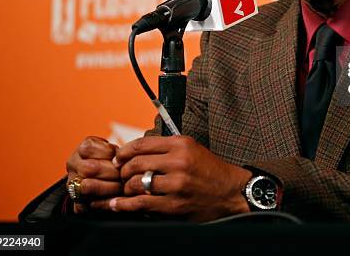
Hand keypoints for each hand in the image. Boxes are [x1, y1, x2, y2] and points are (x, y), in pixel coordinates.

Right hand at [66, 136, 121, 213]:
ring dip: (108, 187)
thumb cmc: (112, 162)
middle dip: (112, 172)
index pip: (89, 148)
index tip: (120, 158)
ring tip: (121, 187)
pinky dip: (103, 203)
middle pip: (89, 168)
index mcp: (82, 150)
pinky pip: (86, 205)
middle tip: (124, 176)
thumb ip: (117, 153)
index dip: (108, 153)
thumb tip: (132, 158)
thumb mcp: (113, 151)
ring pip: (86, 186)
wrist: (101, 183)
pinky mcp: (76, 203)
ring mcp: (72, 184)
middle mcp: (73, 166)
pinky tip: (115, 199)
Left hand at [94, 135, 250, 221]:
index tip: (118, 157)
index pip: (143, 144)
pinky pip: (142, 203)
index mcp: (181, 144)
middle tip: (121, 175)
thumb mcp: (192, 148)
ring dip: (127, 187)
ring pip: (137, 183)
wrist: (231, 192)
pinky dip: (125, 205)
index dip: (125, 151)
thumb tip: (136, 152)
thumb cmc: (210, 170)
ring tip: (127, 189)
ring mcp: (176, 184)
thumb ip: (166, 148)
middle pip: (136, 163)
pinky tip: (118, 204)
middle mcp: (178, 162)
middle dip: (123, 170)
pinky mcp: (174, 204)